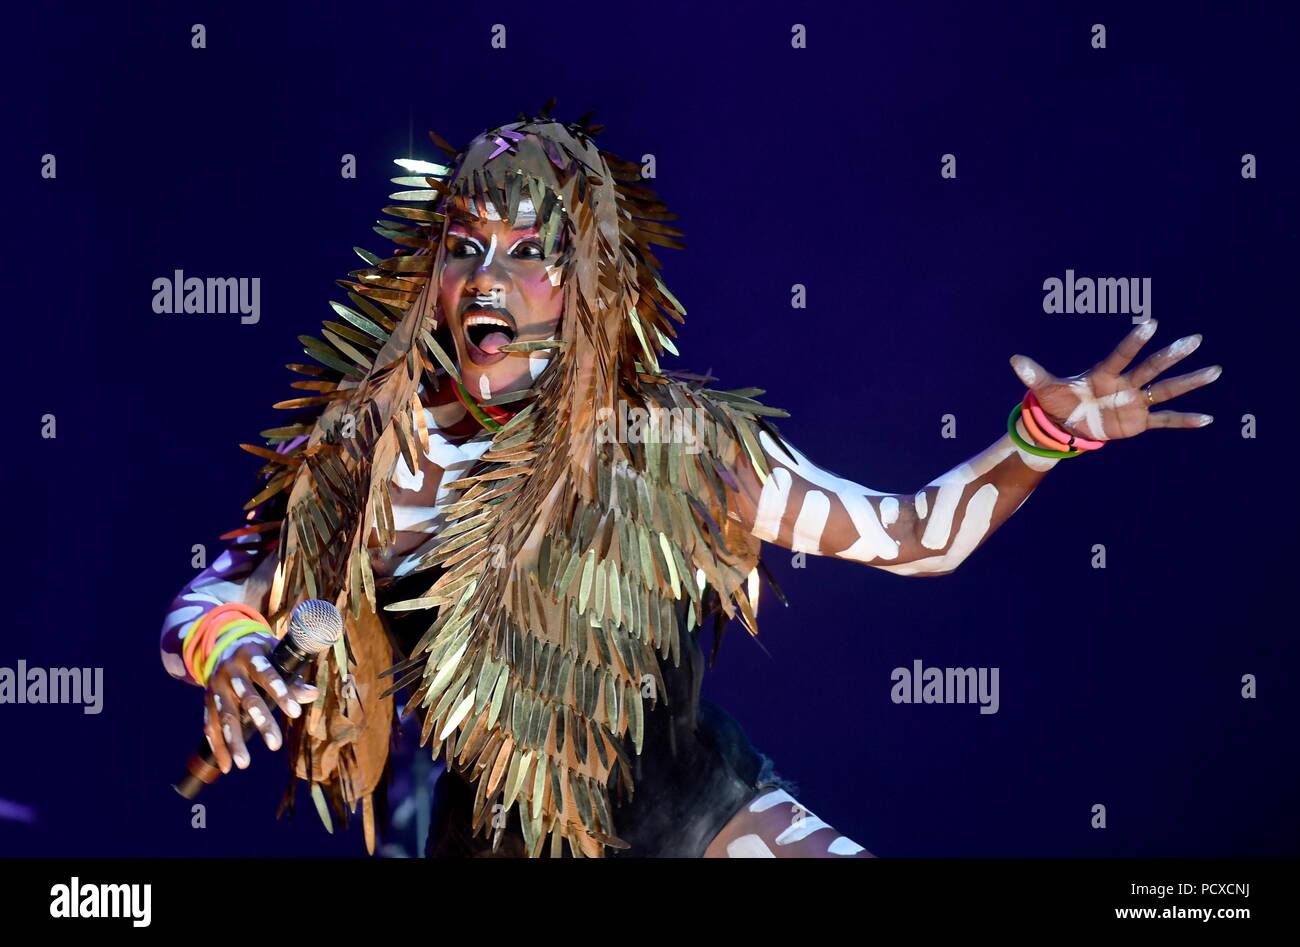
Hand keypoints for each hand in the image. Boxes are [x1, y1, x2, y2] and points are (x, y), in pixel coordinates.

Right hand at [203, 635, 318, 772]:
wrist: (226, 644)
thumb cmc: (262, 654)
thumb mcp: (277, 658)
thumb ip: (293, 679)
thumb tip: (312, 694)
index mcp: (251, 654)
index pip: (267, 674)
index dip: (281, 692)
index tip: (295, 714)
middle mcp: (230, 669)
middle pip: (247, 698)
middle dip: (262, 722)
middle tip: (276, 745)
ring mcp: (216, 685)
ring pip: (225, 715)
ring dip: (234, 740)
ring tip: (244, 764)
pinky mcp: (207, 700)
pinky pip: (210, 725)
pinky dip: (217, 746)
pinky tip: (225, 765)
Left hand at [1009, 319, 1220, 440]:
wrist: (1066, 423)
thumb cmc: (1057, 401)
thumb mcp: (1045, 389)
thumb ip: (1034, 375)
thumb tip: (1014, 360)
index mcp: (1104, 373)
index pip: (1121, 354)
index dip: (1134, 341)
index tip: (1151, 324)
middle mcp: (1124, 383)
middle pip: (1151, 367)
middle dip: (1171, 355)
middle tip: (1195, 339)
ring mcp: (1134, 401)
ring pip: (1166, 389)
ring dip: (1189, 382)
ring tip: (1215, 371)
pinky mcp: (1139, 421)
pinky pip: (1165, 420)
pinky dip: (1184, 420)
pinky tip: (1207, 419)